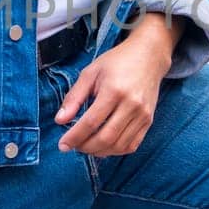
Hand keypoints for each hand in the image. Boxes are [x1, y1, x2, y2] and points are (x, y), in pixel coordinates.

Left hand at [55, 17, 176, 155]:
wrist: (148, 57)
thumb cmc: (117, 62)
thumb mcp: (90, 73)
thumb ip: (73, 97)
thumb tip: (60, 121)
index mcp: (114, 91)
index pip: (91, 122)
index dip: (74, 137)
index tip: (62, 145)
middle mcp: (131, 105)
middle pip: (106, 138)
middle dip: (85, 147)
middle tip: (73, 146)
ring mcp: (142, 115)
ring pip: (119, 146)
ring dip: (99, 152)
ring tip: (86, 146)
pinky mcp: (149, 121)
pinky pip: (132, 145)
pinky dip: (115, 151)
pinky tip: (104, 146)